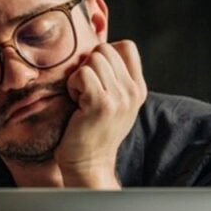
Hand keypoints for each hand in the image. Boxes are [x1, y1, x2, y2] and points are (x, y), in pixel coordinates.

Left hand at [56, 40, 146, 187]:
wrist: (89, 163)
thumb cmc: (93, 130)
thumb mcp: (114, 102)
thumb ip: (115, 76)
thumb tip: (98, 46)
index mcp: (138, 88)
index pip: (126, 46)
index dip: (105, 53)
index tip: (96, 76)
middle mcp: (133, 91)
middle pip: (105, 49)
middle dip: (89, 65)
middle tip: (85, 90)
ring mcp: (119, 98)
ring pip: (93, 59)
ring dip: (79, 76)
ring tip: (80, 98)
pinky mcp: (101, 104)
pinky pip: (82, 74)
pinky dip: (73, 85)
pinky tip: (75, 102)